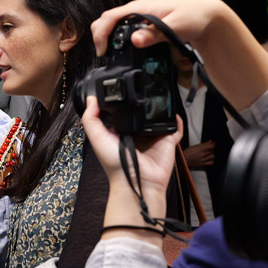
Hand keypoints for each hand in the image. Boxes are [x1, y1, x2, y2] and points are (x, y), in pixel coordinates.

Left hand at [82, 96, 182, 233]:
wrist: (135, 180)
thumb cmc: (115, 164)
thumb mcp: (97, 138)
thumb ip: (91, 119)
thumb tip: (91, 99)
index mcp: (121, 132)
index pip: (123, 112)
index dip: (122, 102)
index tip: (122, 88)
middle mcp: (138, 133)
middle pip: (142, 113)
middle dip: (143, 102)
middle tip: (143, 88)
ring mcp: (153, 136)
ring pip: (159, 117)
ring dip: (160, 108)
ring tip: (158, 95)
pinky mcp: (168, 141)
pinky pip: (175, 127)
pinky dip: (176, 119)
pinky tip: (172, 111)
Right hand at [90, 0, 231, 55]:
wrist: (206, 14)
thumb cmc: (194, 15)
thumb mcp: (175, 26)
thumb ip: (155, 33)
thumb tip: (135, 40)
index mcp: (141, 7)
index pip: (110, 17)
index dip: (101, 33)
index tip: (102, 51)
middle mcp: (138, 10)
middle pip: (108, 19)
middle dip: (100, 35)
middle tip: (103, 55)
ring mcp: (141, 16)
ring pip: (115, 24)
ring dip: (108, 37)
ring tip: (110, 55)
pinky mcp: (145, 23)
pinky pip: (125, 28)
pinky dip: (118, 39)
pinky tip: (123, 50)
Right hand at [184, 141, 215, 168]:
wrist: (184, 159)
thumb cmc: (188, 152)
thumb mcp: (195, 146)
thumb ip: (204, 144)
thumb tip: (210, 141)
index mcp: (200, 148)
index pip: (212, 146)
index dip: (214, 144)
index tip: (214, 143)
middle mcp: (202, 154)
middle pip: (213, 150)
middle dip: (213, 149)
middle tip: (210, 148)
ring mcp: (203, 159)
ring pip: (213, 156)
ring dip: (212, 154)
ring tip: (210, 153)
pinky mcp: (203, 164)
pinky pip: (211, 162)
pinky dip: (212, 160)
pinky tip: (209, 159)